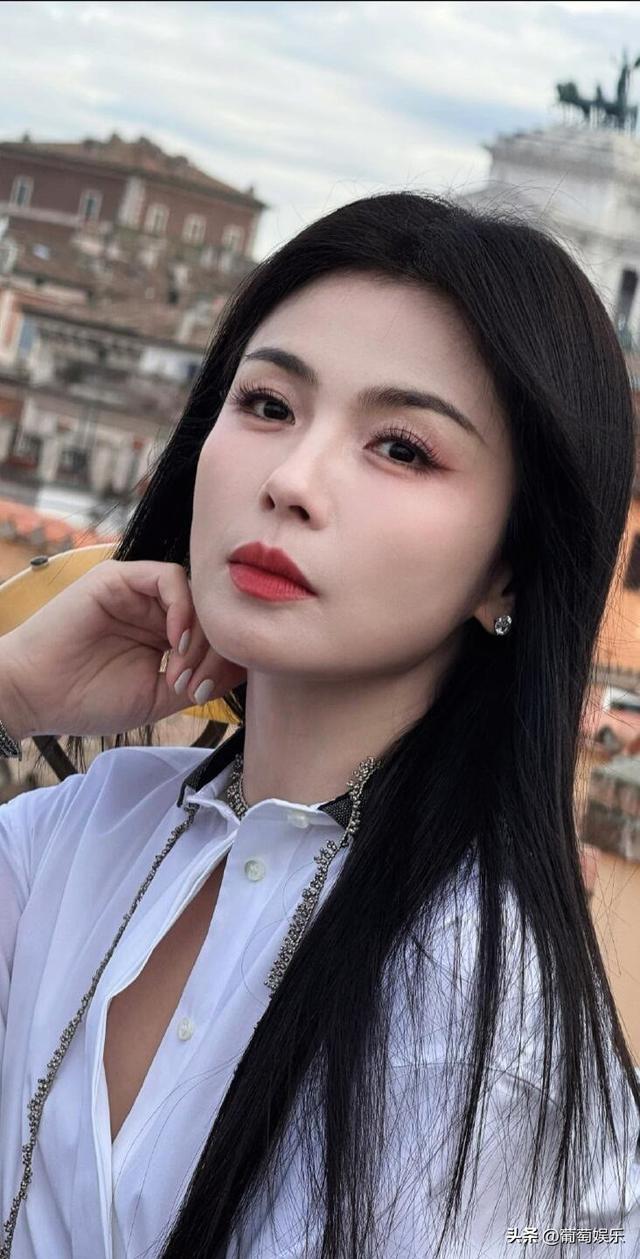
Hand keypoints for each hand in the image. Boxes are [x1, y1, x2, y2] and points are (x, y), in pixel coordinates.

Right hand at [0, 558, 246, 740]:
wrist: (35, 696)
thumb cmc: (88, 700)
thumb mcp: (159, 697)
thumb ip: (201, 680)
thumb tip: (246, 667)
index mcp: (164, 636)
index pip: (215, 633)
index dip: (222, 659)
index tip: (206, 693)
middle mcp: (154, 611)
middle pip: (211, 614)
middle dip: (214, 651)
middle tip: (196, 684)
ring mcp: (137, 593)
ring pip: (196, 595)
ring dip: (200, 632)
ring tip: (181, 666)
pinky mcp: (118, 579)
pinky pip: (169, 577)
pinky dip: (183, 608)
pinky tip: (175, 641)